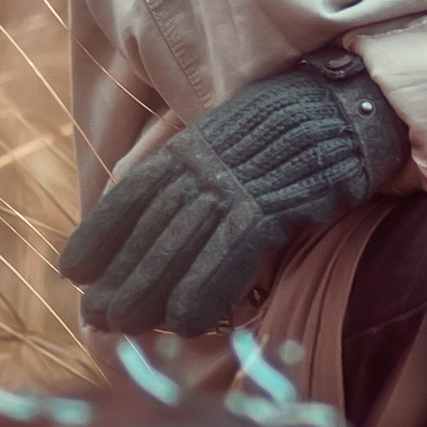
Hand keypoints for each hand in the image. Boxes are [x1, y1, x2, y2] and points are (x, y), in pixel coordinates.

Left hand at [59, 50, 407, 336]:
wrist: (352, 100)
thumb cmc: (293, 119)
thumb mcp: (232, 128)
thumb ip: (198, 160)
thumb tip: (160, 196)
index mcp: (197, 141)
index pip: (134, 189)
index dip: (100, 230)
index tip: (73, 270)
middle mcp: (210, 160)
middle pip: (152, 226)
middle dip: (120, 275)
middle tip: (97, 316)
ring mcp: (242, 180)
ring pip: (182, 243)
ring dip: (150, 290)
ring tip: (125, 327)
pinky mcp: (277, 200)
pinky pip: (231, 252)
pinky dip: (206, 288)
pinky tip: (187, 321)